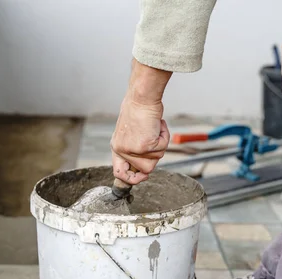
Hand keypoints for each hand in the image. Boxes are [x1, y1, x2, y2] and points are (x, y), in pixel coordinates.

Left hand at [111, 60, 172, 184]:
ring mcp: (132, 149)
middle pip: (145, 169)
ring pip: (156, 160)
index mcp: (117, 147)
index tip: (142, 176)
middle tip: (155, 139)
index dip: (132, 179)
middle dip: (154, 156)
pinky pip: (162, 149)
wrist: (142, 96)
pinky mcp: (144, 146)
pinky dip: (165, 137)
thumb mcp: (130, 131)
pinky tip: (158, 125)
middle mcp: (122, 150)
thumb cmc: (139, 109)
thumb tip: (144, 167)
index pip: (119, 173)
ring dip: (160, 144)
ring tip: (155, 128)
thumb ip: (134, 148)